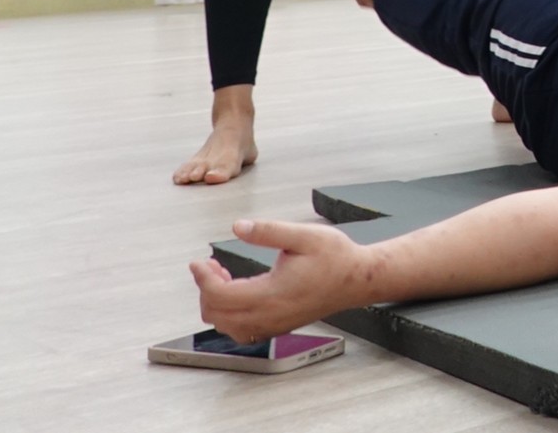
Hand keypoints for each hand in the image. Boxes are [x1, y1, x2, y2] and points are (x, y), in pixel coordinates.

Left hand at [189, 219, 370, 343]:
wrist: (358, 280)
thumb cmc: (336, 258)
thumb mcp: (303, 235)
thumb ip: (268, 231)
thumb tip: (239, 227)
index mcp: (272, 293)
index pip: (221, 295)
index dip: (203, 279)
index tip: (199, 262)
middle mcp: (270, 315)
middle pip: (218, 315)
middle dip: (206, 290)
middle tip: (211, 266)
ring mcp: (274, 324)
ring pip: (227, 327)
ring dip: (216, 304)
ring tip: (224, 278)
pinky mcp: (278, 326)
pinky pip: (242, 331)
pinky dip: (229, 316)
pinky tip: (237, 294)